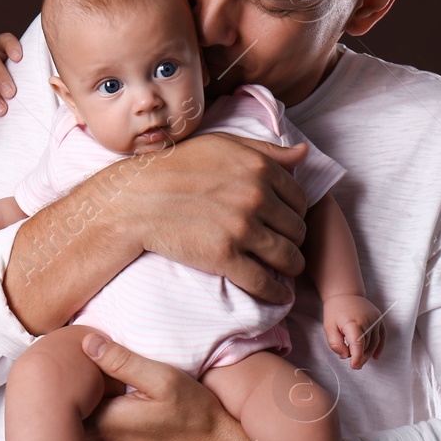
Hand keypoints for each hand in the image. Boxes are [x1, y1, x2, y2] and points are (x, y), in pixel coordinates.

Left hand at [79, 333, 261, 440]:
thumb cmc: (197, 416)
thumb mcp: (164, 378)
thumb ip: (121, 361)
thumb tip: (87, 344)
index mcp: (107, 425)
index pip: (68, 400)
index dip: (76, 381)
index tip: (88, 368)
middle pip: (71, 422)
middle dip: (79, 400)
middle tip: (97, 381)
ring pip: (82, 439)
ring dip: (89, 419)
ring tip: (109, 399)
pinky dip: (102, 436)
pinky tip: (121, 422)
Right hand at [120, 132, 311, 303]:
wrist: (137, 198)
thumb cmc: (177, 167)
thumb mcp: (223, 145)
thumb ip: (267, 150)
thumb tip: (304, 153)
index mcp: (259, 167)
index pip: (300, 199)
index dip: (295, 213)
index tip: (285, 222)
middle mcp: (255, 196)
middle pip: (298, 230)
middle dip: (293, 240)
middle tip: (283, 246)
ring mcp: (241, 228)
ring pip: (288, 257)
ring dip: (290, 267)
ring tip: (283, 269)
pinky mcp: (224, 257)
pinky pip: (265, 282)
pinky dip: (276, 293)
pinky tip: (277, 294)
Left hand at [322, 293, 385, 369]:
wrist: (345, 294)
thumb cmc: (335, 311)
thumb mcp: (328, 327)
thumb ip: (335, 343)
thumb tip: (346, 356)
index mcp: (352, 322)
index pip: (358, 343)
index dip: (357, 357)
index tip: (353, 366)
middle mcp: (367, 320)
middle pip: (367, 345)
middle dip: (361, 357)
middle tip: (355, 366)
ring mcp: (375, 319)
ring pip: (375, 342)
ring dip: (368, 354)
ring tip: (360, 361)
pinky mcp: (379, 319)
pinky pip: (382, 336)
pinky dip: (379, 347)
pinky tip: (375, 357)